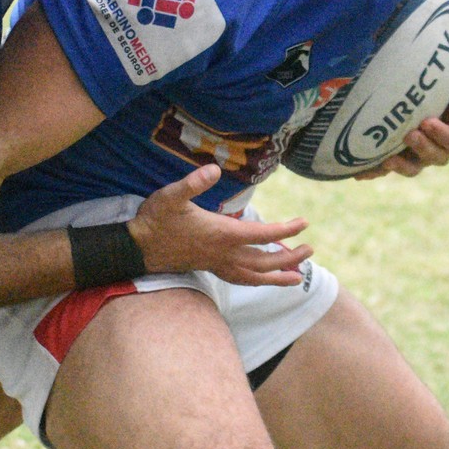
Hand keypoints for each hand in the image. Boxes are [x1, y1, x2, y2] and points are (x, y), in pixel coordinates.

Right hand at [127, 165, 311, 285]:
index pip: (262, 234)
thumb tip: (214, 168)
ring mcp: (217, 264)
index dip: (286, 229)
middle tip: (310, 249)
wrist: (138, 248)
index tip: (304, 222)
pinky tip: (263, 278)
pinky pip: (241, 279)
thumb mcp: (170, 195)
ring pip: (254, 276)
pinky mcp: (210, 268)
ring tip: (298, 278)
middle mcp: (224, 253)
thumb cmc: (155, 220)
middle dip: (290, 257)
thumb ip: (192, 183)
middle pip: (265, 260)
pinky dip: (256, 280)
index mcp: (221, 235)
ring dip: (277, 276)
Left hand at [358, 77, 448, 179]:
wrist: (417, 90)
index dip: (443, 136)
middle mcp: (438, 149)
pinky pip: (385, 170)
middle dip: (422, 147)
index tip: (427, 122)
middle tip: (409, 135)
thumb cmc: (441, 86)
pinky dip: (373, 172)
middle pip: (436, 158)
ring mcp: (416, 156)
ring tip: (388, 159)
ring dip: (402, 166)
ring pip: (413, 169)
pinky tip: (360, 174)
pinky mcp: (396, 158)